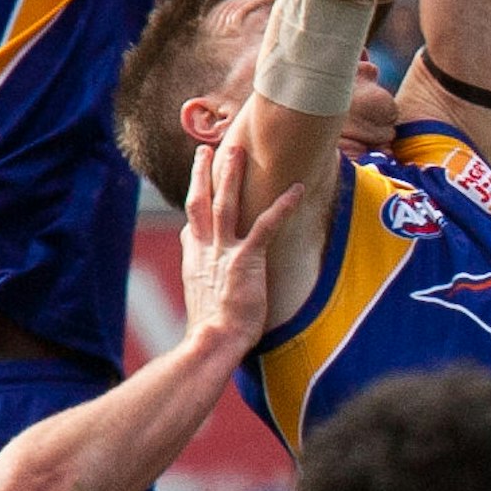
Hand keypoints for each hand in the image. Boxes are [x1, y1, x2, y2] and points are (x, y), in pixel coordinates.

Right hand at [178, 138, 301, 352]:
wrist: (212, 342)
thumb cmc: (213, 331)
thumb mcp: (203, 302)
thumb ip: (207, 286)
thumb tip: (210, 290)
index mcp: (195, 260)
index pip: (193, 225)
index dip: (196, 204)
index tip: (198, 186)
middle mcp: (204, 250)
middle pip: (200, 202)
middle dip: (204, 174)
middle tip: (207, 149)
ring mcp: (223, 253)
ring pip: (226, 204)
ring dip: (232, 175)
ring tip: (237, 149)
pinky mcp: (245, 260)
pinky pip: (266, 225)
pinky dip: (283, 206)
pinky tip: (297, 189)